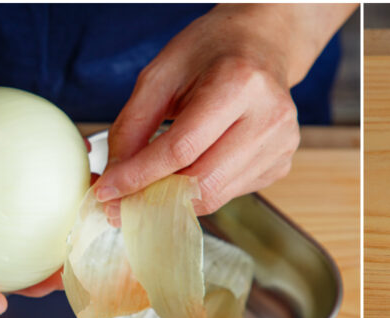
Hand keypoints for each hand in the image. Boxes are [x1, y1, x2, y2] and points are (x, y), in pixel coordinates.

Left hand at [92, 4, 354, 219]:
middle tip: (120, 202)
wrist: (262, 44)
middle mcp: (269, 117)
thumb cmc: (212, 51)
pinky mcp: (282, 163)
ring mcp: (281, 144)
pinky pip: (230, 193)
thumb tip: (116, 175)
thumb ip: (134, 125)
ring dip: (174, 200)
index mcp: (239, 83)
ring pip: (215, 195)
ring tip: (150, 186)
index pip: (181, 149)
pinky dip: (200, 190)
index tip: (107, 191)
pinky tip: (192, 167)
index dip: (139, 176)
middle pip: (201, 182)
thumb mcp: (162, 73)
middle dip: (153, 197)